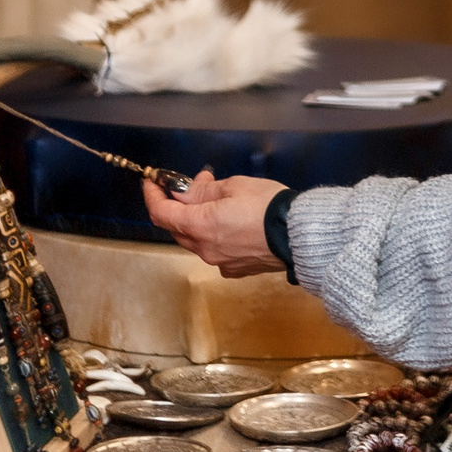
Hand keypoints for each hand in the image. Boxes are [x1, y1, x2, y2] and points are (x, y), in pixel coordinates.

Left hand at [143, 172, 289, 277]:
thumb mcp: (234, 186)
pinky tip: (232, 222)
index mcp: (200, 226)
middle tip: (196, 182)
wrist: (299, 235)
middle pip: (177, 228)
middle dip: (179, 204)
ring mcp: (219, 262)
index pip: (161, 213)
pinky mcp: (236, 269)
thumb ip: (202, 190)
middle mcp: (204, 248)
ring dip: (197, 219)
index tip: (152, 181)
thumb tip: (181, 191)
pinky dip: (214, 234)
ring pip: (196, 240)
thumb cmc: (267, 206)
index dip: (152, 195)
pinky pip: (215, 250)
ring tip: (218, 198)